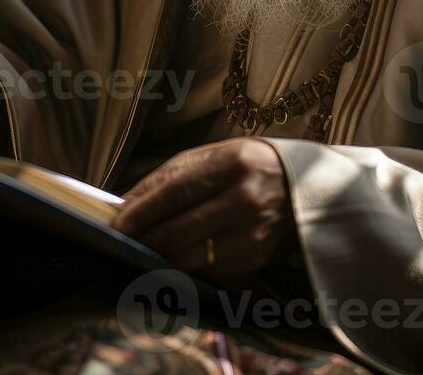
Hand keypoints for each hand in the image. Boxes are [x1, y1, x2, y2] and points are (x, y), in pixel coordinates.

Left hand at [114, 138, 294, 275]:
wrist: (303, 185)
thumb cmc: (247, 165)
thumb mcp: (214, 155)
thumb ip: (170, 177)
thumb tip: (127, 203)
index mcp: (233, 162)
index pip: (177, 191)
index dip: (144, 210)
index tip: (119, 223)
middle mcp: (246, 197)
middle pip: (180, 229)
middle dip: (146, 239)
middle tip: (123, 243)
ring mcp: (253, 231)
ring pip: (191, 255)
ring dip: (161, 256)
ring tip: (144, 250)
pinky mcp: (256, 257)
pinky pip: (209, 267)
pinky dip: (186, 263)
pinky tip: (175, 256)